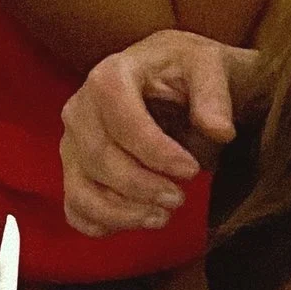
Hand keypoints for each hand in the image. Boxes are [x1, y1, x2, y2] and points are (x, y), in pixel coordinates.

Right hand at [60, 33, 255, 238]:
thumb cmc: (185, 72)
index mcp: (109, 76)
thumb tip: (220, 132)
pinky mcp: (71, 170)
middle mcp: (79, 110)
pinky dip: (100, 224)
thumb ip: (214, 95)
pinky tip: (135, 222)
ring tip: (161, 217)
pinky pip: (74, 207)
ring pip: (82, 191)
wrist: (165, 79)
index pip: (124, 123)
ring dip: (121, 213)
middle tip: (178, 200)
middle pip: (99, 160)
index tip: (191, 172)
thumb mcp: (209, 66)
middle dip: (140, 188)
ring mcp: (69, 144)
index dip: (156, 154)